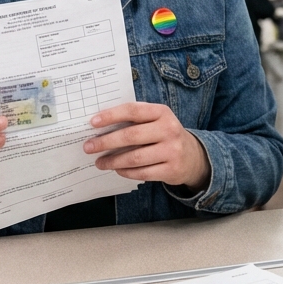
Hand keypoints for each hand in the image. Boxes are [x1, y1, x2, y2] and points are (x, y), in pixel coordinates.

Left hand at [83, 102, 209, 191]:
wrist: (193, 156)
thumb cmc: (164, 135)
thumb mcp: (155, 121)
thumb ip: (134, 120)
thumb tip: (100, 127)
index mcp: (162, 112)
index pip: (133, 111)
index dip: (111, 116)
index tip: (92, 123)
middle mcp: (169, 130)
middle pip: (131, 136)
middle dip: (106, 142)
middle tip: (89, 147)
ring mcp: (172, 151)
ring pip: (135, 157)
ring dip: (113, 161)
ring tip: (100, 162)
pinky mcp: (172, 170)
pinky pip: (142, 173)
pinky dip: (126, 172)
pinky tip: (117, 170)